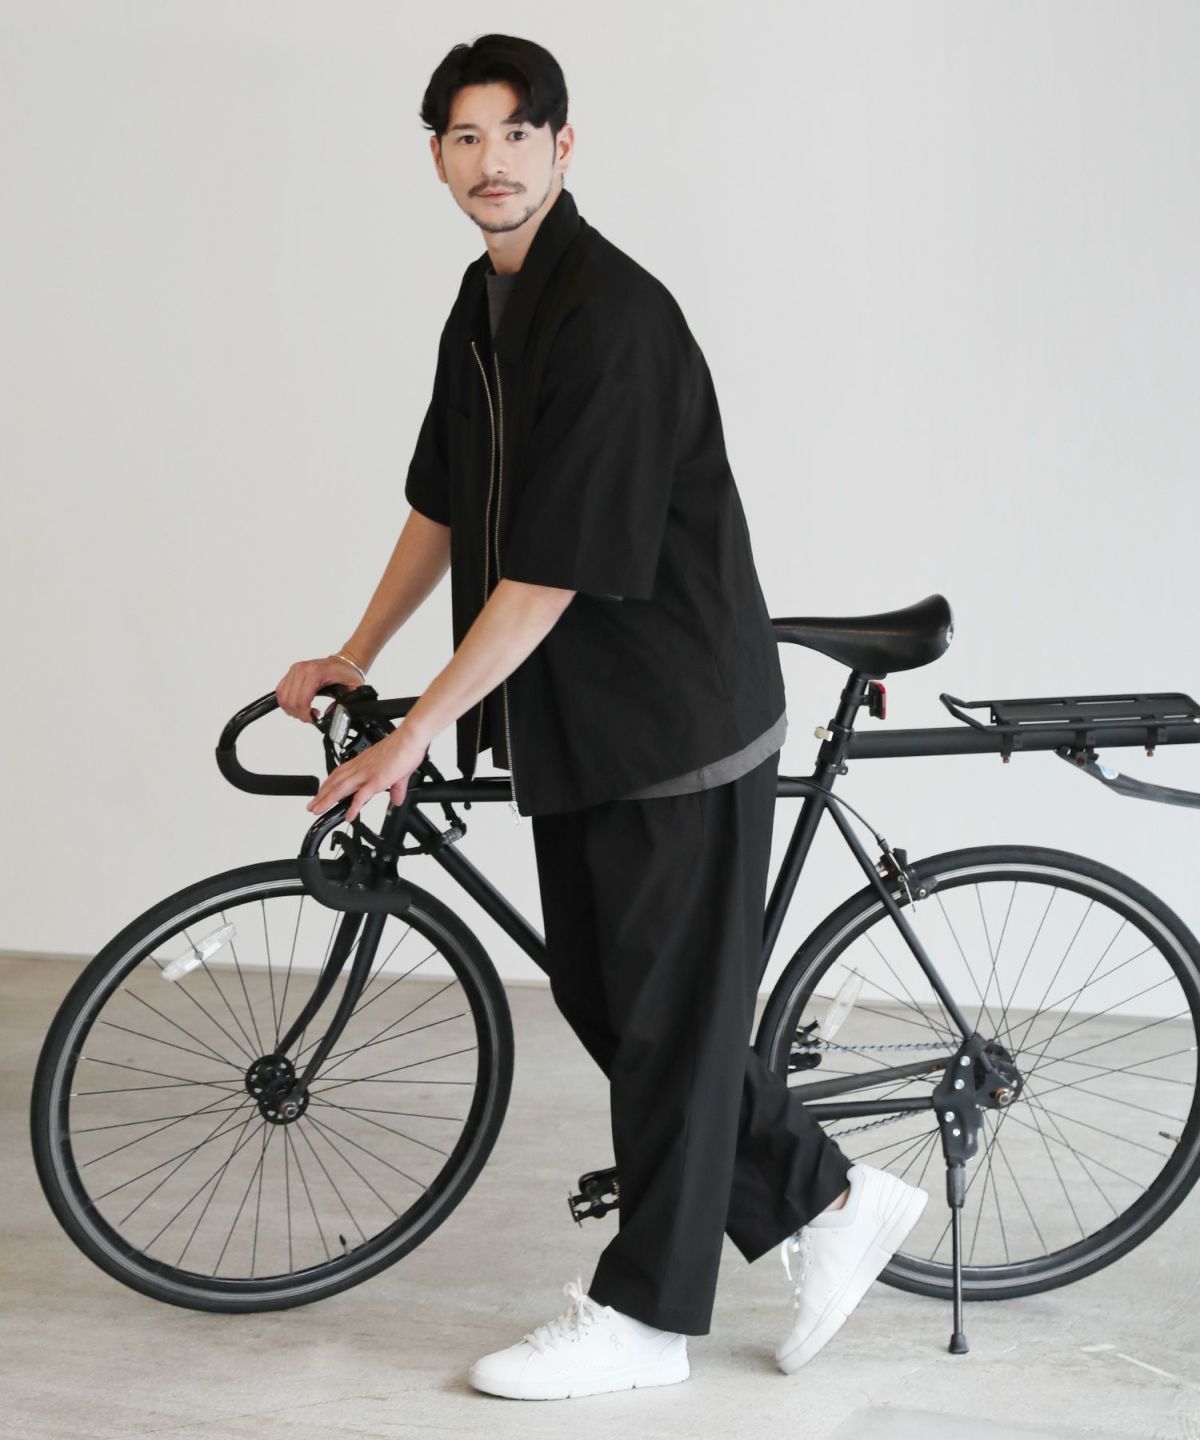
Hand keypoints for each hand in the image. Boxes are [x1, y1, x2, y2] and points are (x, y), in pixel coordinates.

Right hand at [276, 654, 366, 722]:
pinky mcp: (291, 672)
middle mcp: (302, 669)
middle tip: (310, 718)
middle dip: (299, 714)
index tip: (314, 720)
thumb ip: (343, 705)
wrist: (344, 662)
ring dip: (292, 709)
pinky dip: (287, 702)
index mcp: (316, 673)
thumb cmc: (347, 673)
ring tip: (306, 712)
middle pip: (291, 701)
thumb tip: (328, 717)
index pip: (302, 700)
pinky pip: (281, 691)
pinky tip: (299, 705)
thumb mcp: (352, 690)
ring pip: (283, 697)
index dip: (305, 715)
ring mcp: (295, 670)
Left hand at [305, 723, 429, 822]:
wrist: (410, 739)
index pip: (340, 774)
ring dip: (327, 800)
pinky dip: (353, 807)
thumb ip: (396, 788)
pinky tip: (349, 816)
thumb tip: (396, 799)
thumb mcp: (398, 773)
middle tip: (311, 806)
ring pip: (341, 789)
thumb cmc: (403, 749)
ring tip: (317, 810)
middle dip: (321, 795)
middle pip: (335, 783)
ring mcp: (367, 774)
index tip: (321, 793)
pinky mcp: (376, 780)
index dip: (328, 784)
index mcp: (363, 763)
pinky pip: (361, 796)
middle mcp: (361, 768)